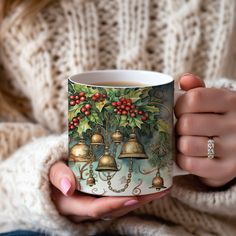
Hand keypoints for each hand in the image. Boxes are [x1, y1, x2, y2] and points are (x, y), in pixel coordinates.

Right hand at [49, 161, 169, 221]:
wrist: (53, 178)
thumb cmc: (52, 172)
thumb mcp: (51, 171)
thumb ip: (58, 175)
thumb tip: (68, 187)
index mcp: (73, 205)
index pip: (95, 209)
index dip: (114, 205)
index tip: (134, 198)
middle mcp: (87, 208)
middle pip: (115, 209)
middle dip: (138, 201)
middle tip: (160, 190)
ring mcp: (95, 203)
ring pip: (120, 205)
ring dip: (141, 198)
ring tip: (161, 187)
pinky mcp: (101, 197)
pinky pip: (118, 198)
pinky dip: (133, 192)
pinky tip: (147, 184)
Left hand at [175, 73, 235, 186]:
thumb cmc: (220, 118)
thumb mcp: (215, 100)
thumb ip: (198, 90)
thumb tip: (185, 79)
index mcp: (231, 101)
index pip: (193, 99)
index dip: (179, 106)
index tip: (180, 111)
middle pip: (187, 124)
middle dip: (178, 127)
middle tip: (182, 128)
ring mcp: (233, 149)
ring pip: (187, 145)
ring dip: (180, 144)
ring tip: (186, 141)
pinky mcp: (226, 170)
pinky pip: (190, 164)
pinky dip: (183, 159)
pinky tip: (189, 155)